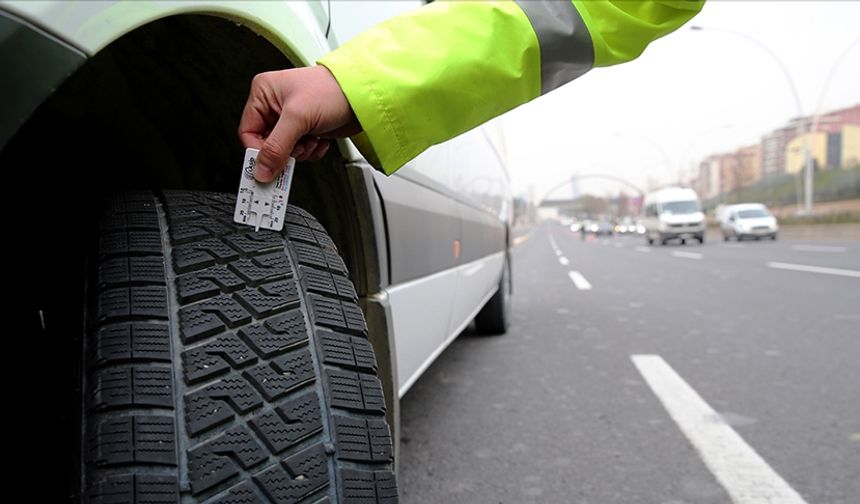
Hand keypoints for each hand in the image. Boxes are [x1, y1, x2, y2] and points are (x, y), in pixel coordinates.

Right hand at [238, 66, 360, 181]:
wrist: (363, 96)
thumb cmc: (332, 90)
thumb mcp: (298, 118)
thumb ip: (277, 147)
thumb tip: (261, 169)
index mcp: (264, 93)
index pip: (248, 131)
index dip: (259, 150)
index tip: (268, 165)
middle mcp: (275, 105)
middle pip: (267, 144)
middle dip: (284, 151)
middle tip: (296, 150)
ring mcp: (292, 118)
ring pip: (284, 151)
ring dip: (300, 151)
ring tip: (311, 138)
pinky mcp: (307, 129)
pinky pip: (300, 151)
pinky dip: (311, 151)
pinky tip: (320, 138)